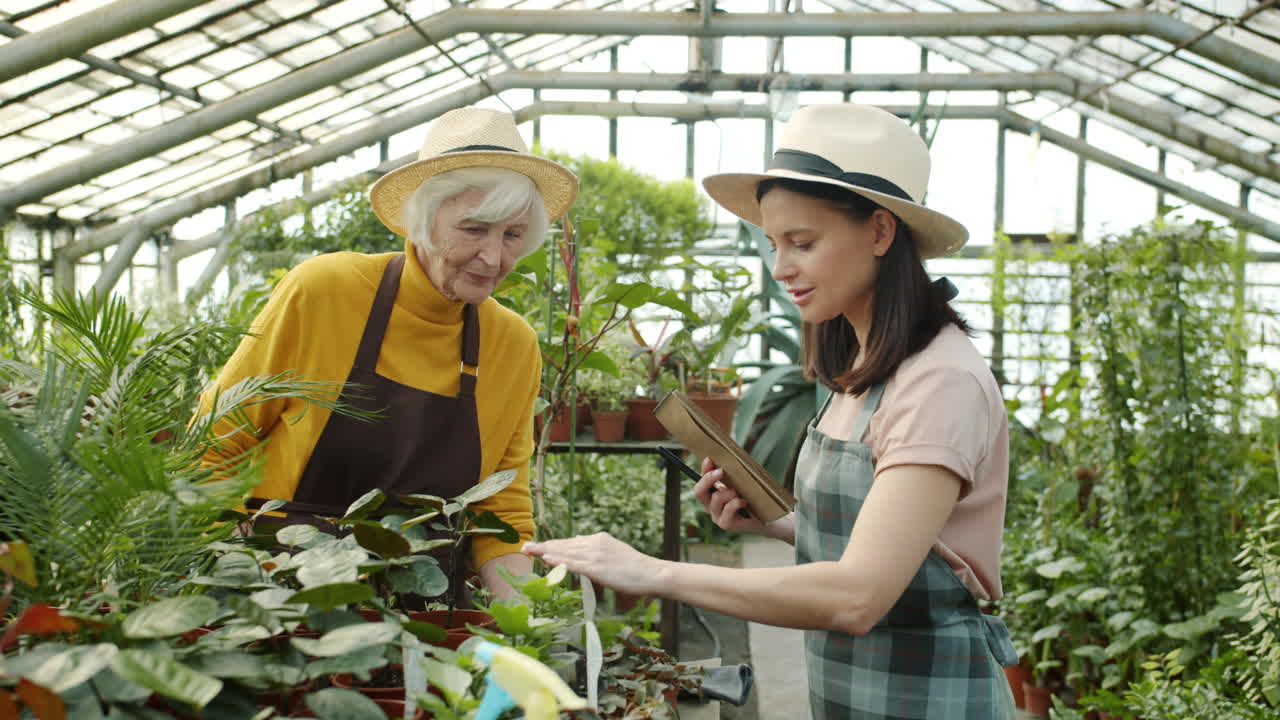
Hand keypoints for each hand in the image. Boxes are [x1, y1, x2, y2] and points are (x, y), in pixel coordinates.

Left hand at [521, 532, 659, 596]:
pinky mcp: (597, 568)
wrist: (652, 573)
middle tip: (525, 547)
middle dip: (543, 547)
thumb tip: (579, 546)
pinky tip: (546, 559)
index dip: (553, 545)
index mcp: (598, 539)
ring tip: (529, 551)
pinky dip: (558, 561)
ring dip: (545, 552)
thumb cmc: (635, 569)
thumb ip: (596, 551)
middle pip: (563, 545)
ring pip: (565, 553)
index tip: (538, 547)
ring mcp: (595, 555)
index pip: (570, 542)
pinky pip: (573, 564)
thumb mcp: (614, 554)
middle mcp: (595, 543)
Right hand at [693, 458, 765, 533]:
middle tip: (721, 471)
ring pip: (716, 498)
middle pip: (699, 491)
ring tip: (738, 492)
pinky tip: (744, 501)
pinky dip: (736, 502)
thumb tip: (725, 460)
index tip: (710, 459)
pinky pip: (728, 509)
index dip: (703, 470)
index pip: (701, 481)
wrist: (765, 518)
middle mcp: (710, 506)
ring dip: (728, 492)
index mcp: (710, 495)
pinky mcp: (725, 524)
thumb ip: (730, 475)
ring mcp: (716, 516)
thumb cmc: (751, 498)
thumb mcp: (739, 484)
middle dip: (708, 478)